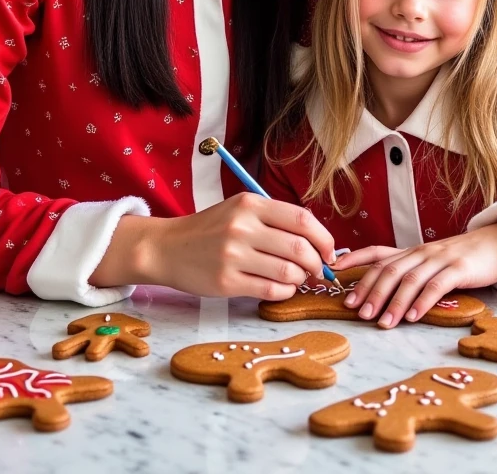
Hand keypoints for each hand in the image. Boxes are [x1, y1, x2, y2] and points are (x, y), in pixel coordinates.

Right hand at [91, 193, 335, 300]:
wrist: (168, 247)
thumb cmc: (210, 229)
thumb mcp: (239, 210)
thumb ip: (274, 220)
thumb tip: (317, 242)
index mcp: (250, 204)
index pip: (302, 220)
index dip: (324, 238)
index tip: (329, 252)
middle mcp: (242, 227)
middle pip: (299, 248)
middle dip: (317, 264)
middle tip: (319, 271)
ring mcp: (233, 255)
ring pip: (288, 272)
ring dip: (301, 279)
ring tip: (297, 279)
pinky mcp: (226, 282)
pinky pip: (271, 291)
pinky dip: (285, 293)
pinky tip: (281, 288)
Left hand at [332, 223, 496, 328]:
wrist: (492, 246)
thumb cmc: (456, 259)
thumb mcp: (427, 263)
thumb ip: (405, 272)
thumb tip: (375, 290)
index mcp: (409, 252)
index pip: (376, 253)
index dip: (354, 261)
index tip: (333, 274)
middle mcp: (419, 253)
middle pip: (389, 270)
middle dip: (371, 291)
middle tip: (358, 313)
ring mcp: (438, 259)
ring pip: (410, 280)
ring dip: (394, 303)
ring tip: (383, 323)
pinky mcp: (458, 269)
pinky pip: (437, 286)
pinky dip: (422, 302)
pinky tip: (413, 317)